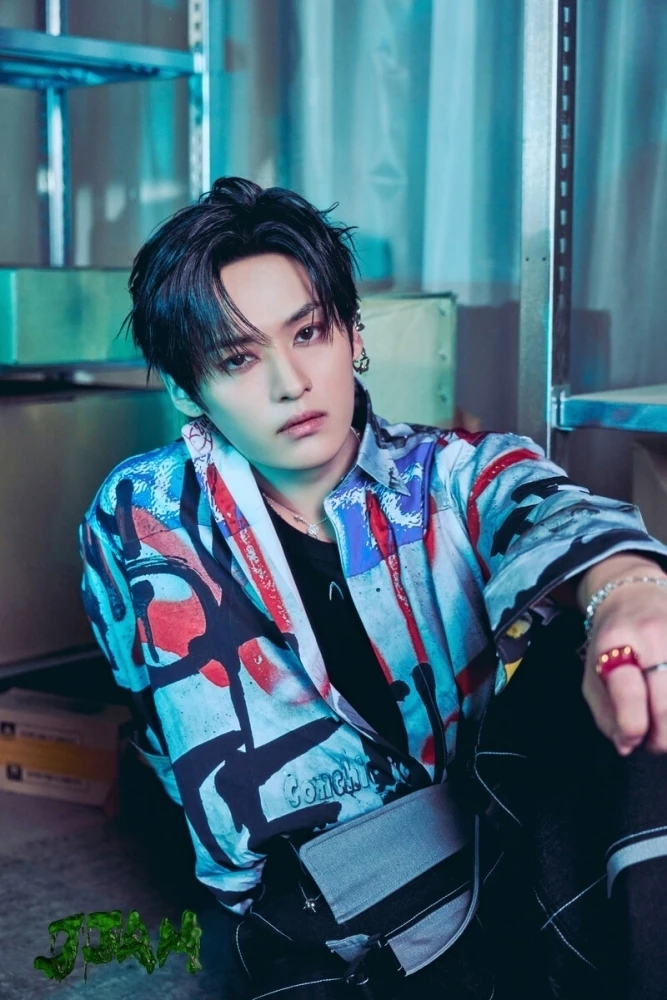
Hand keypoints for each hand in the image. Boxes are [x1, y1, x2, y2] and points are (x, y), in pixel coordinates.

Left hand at [582, 581, 666, 754]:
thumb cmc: (612, 638)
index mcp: (616, 642)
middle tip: (653, 743)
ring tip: (665, 725)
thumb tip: (626, 745)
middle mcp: (653, 636)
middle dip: (661, 737)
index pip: (629, 692)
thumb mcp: (593, 669)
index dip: (632, 727)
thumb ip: (604, 711)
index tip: (632, 741)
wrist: (636, 592)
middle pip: (666, 705)